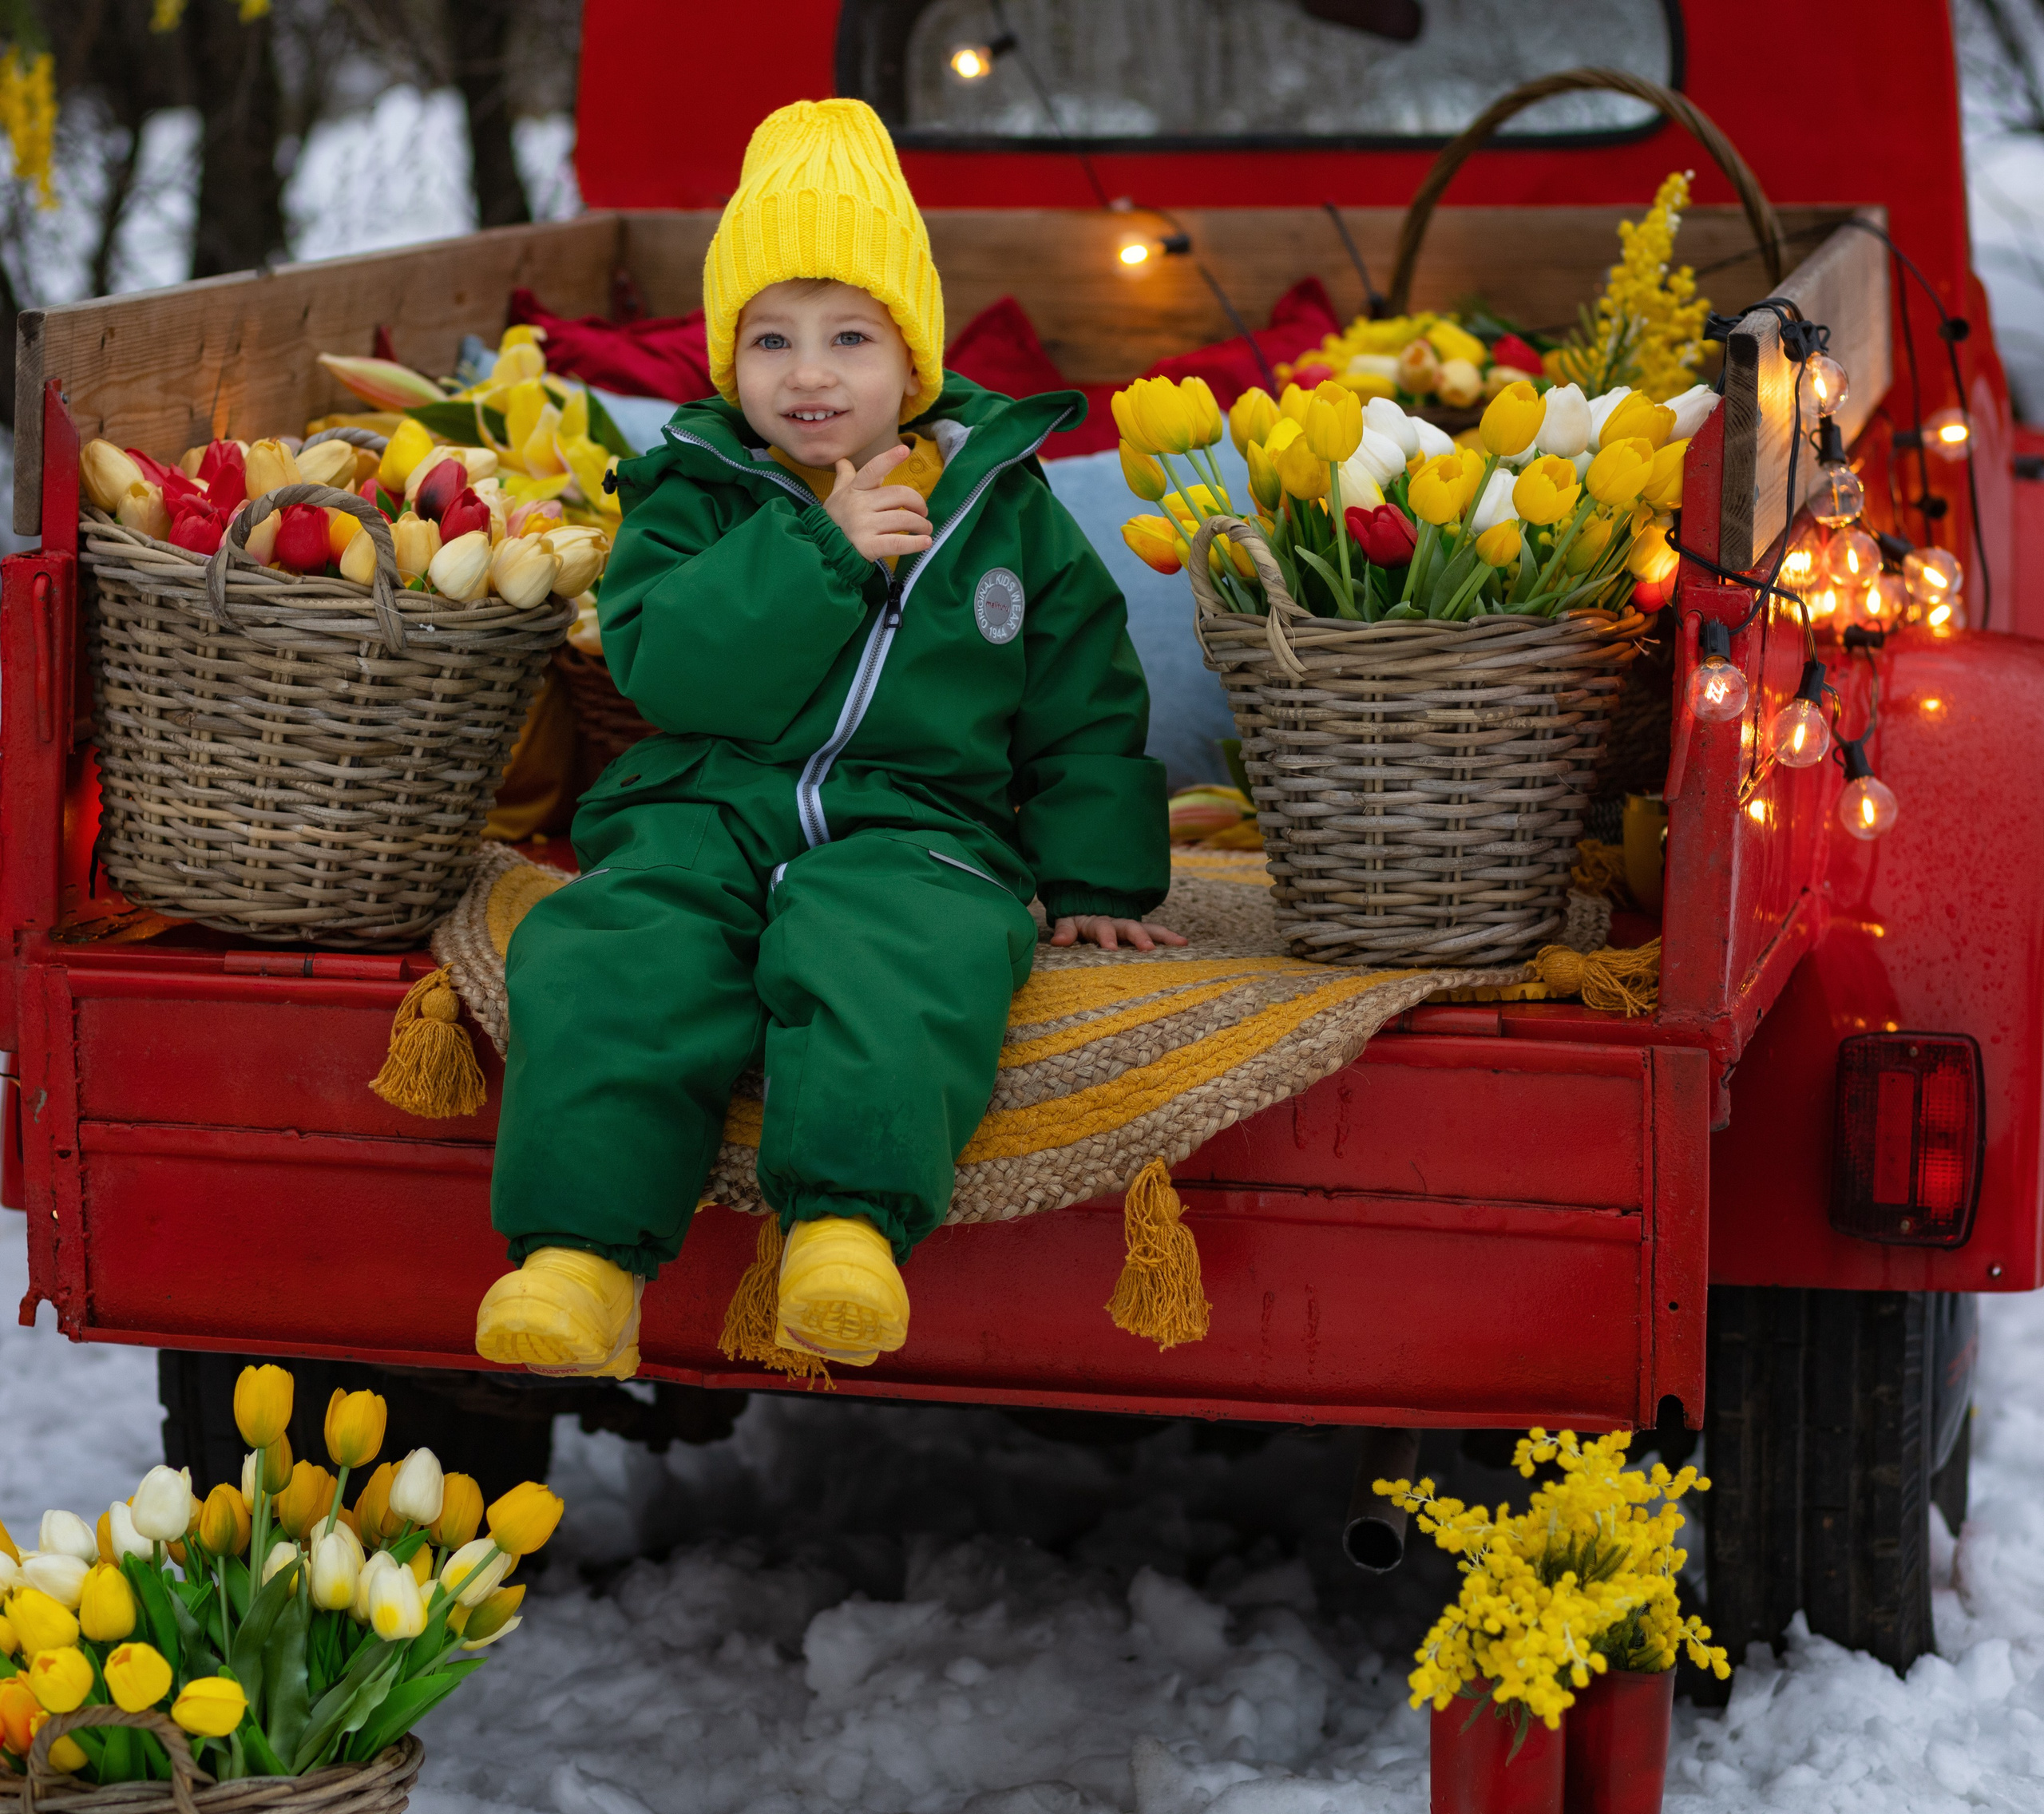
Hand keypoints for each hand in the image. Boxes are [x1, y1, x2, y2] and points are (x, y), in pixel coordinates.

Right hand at [824, 442, 931, 561]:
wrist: (823, 551)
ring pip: (904, 519)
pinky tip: (926, 542)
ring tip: (925, 529)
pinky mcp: (869, 546)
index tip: (905, 450)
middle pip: (900, 495)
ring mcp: (864, 526)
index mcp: (855, 489)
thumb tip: (842, 460)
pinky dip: (916, 543)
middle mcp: (860, 505)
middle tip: (923, 512)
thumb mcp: (836, 496)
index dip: (889, 459)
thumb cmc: (834, 521)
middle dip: (918, 503)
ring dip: (921, 524)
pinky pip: (899, 543)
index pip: (873, 469)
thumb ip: (844, 477)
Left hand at [1050, 916, 1188, 951]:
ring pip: (1148, 928)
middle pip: (1129, 927)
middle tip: (1147, 948)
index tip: (1110, 948)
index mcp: (1096, 922)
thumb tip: (1057, 942)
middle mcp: (1117, 922)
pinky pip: (1157, 932)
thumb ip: (1064, 931)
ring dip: (1162, 936)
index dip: (1106, 937)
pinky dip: (1169, 937)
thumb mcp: (1068, 923)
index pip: (1101, 928)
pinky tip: (1184, 945)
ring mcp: (1131, 925)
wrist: (1091, 902)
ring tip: (1180, 944)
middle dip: (1138, 937)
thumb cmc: (1079, 919)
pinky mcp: (1142, 930)